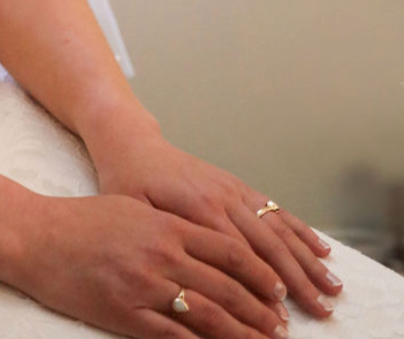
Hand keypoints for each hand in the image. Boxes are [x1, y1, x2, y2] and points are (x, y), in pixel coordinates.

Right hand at [11, 192, 291, 338]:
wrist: (37, 236)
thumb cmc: (83, 221)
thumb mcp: (133, 210)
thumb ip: (171, 227)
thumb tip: (210, 247)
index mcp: (166, 225)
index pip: (229, 250)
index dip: (259, 273)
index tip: (278, 290)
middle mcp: (162, 253)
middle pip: (227, 285)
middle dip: (260, 309)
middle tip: (282, 326)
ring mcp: (145, 285)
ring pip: (209, 315)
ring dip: (242, 332)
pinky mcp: (126, 313)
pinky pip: (174, 336)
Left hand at [91, 131, 340, 321]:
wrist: (130, 142)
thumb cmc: (126, 181)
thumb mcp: (132, 211)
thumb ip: (164, 240)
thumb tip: (190, 276)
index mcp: (196, 206)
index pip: (236, 254)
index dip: (259, 286)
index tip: (278, 316)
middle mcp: (221, 196)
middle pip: (266, 243)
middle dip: (297, 279)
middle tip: (320, 311)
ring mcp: (233, 189)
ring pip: (278, 227)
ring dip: (307, 259)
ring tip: (332, 287)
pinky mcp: (237, 185)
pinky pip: (274, 208)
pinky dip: (300, 229)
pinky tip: (321, 248)